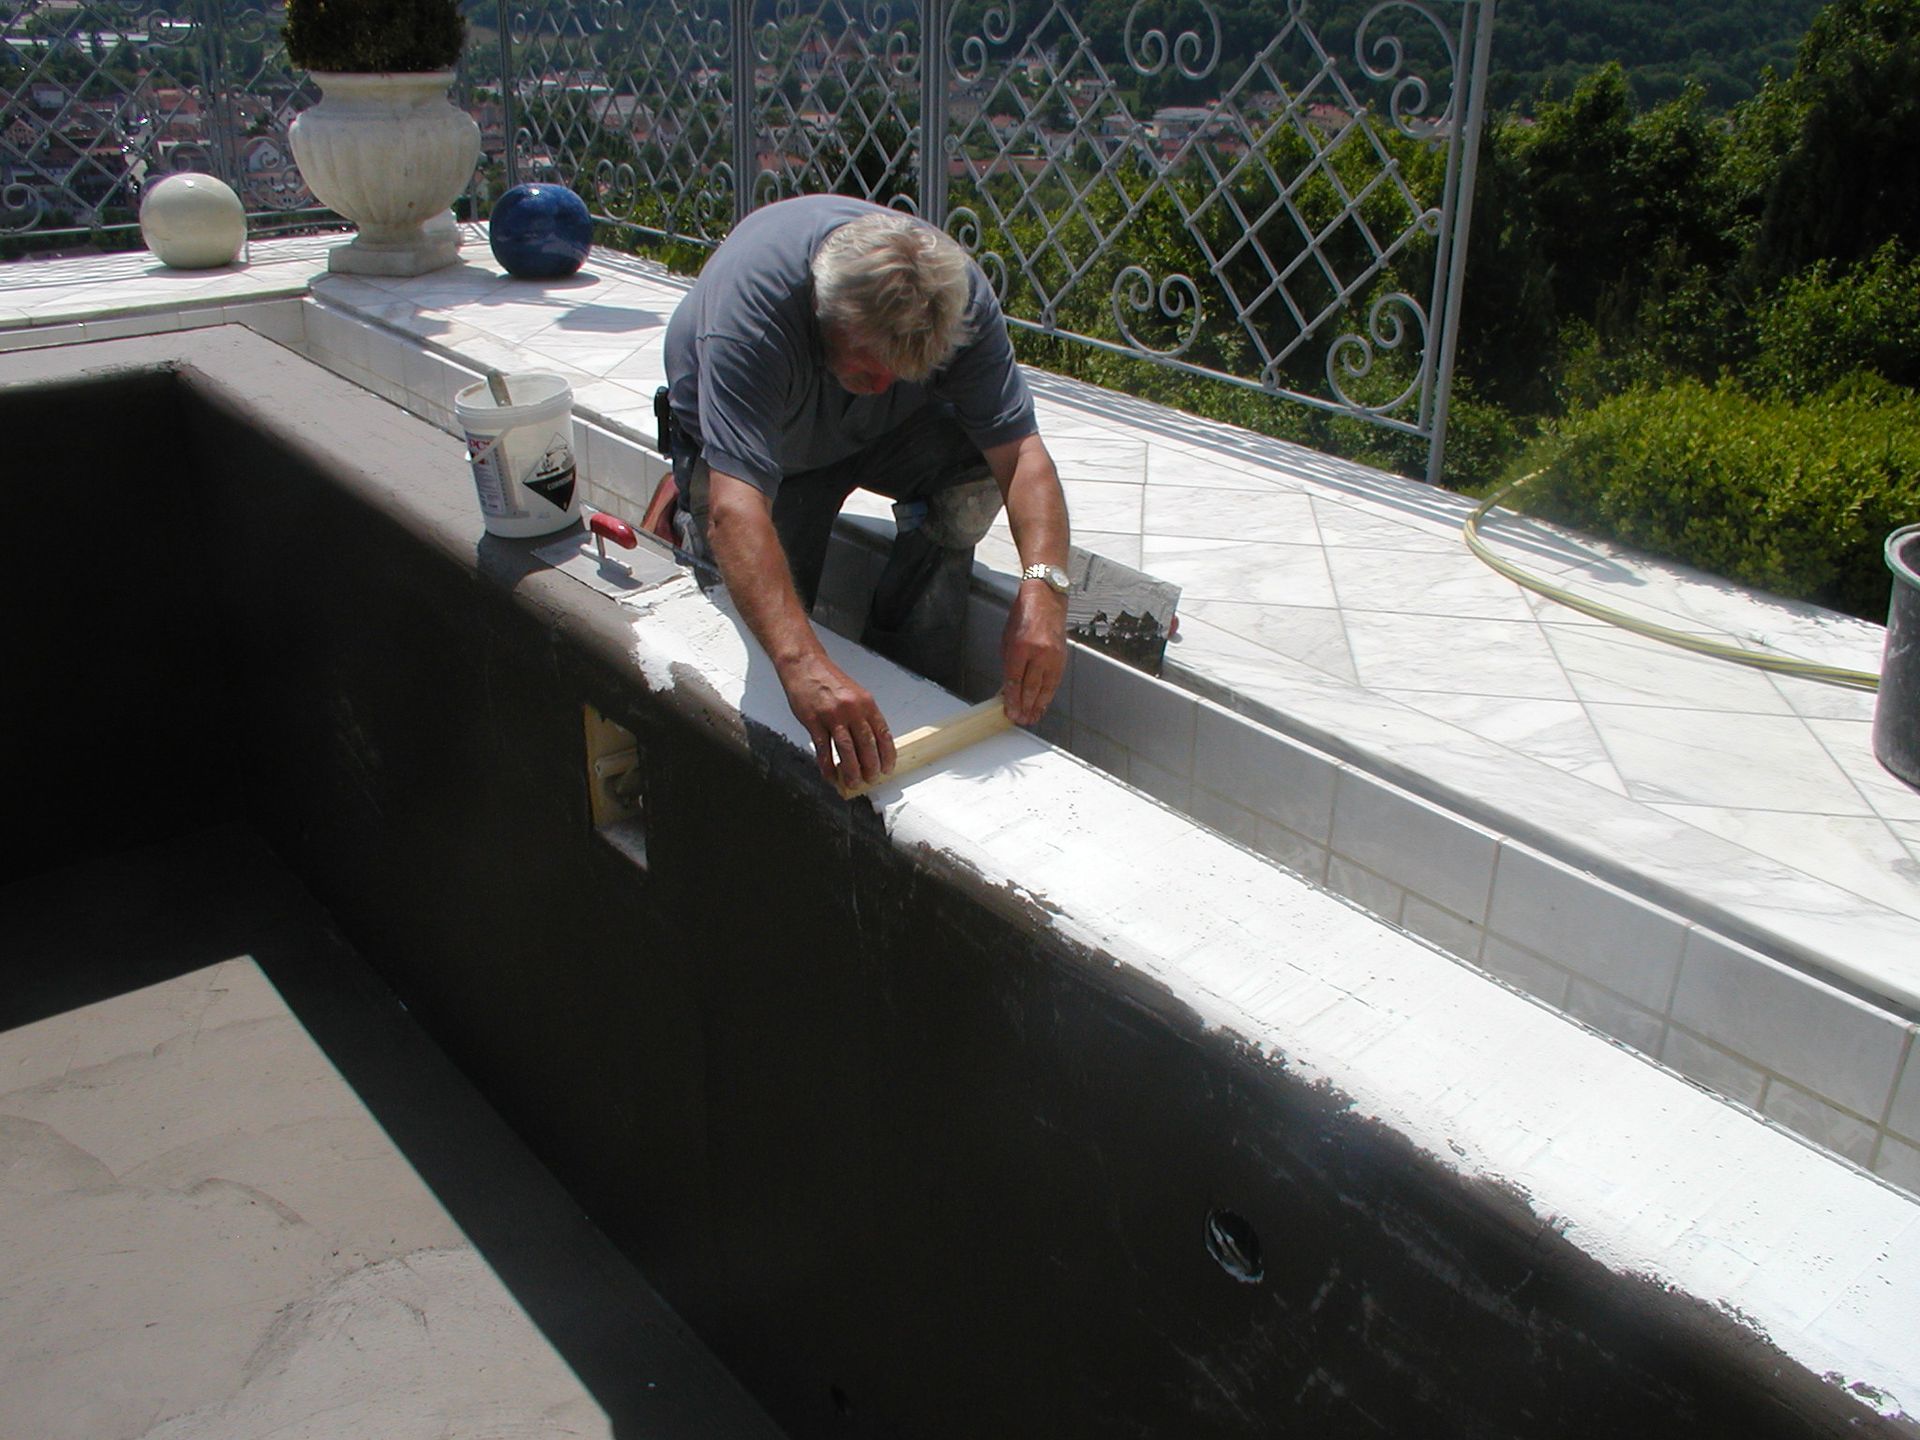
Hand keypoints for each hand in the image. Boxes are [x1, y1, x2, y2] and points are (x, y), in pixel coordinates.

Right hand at [779, 651, 898, 789]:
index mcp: (866, 703)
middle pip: (866, 744)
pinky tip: (830, 775)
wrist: (805, 665)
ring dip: (851, 770)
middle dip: (871, 766)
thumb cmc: (829, 681)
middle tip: (871, 779)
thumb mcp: (855, 694)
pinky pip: (823, 748)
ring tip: (853, 782)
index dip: (887, 754)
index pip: (882, 733)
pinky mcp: (813, 721)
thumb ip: (864, 716)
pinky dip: (827, 765)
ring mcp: (832, 715)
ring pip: (846, 749)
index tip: (888, 768)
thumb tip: (872, 744)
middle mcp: (852, 709)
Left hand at [1001, 582, 1066, 724]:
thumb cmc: (1024, 616)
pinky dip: (1048, 696)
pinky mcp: (1062, 658)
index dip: (1012, 700)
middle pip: (1030, 688)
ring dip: (1037, 706)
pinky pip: (1054, 682)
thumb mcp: (1008, 640)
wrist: (1046, 600)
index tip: (1009, 711)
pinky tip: (1043, 705)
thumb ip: (1008, 665)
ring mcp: (1053, 656)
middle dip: (1024, 707)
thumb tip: (1008, 688)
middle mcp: (1039, 653)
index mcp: (1021, 647)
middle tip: (1020, 719)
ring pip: (1045, 688)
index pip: (1015, 681)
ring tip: (1031, 718)